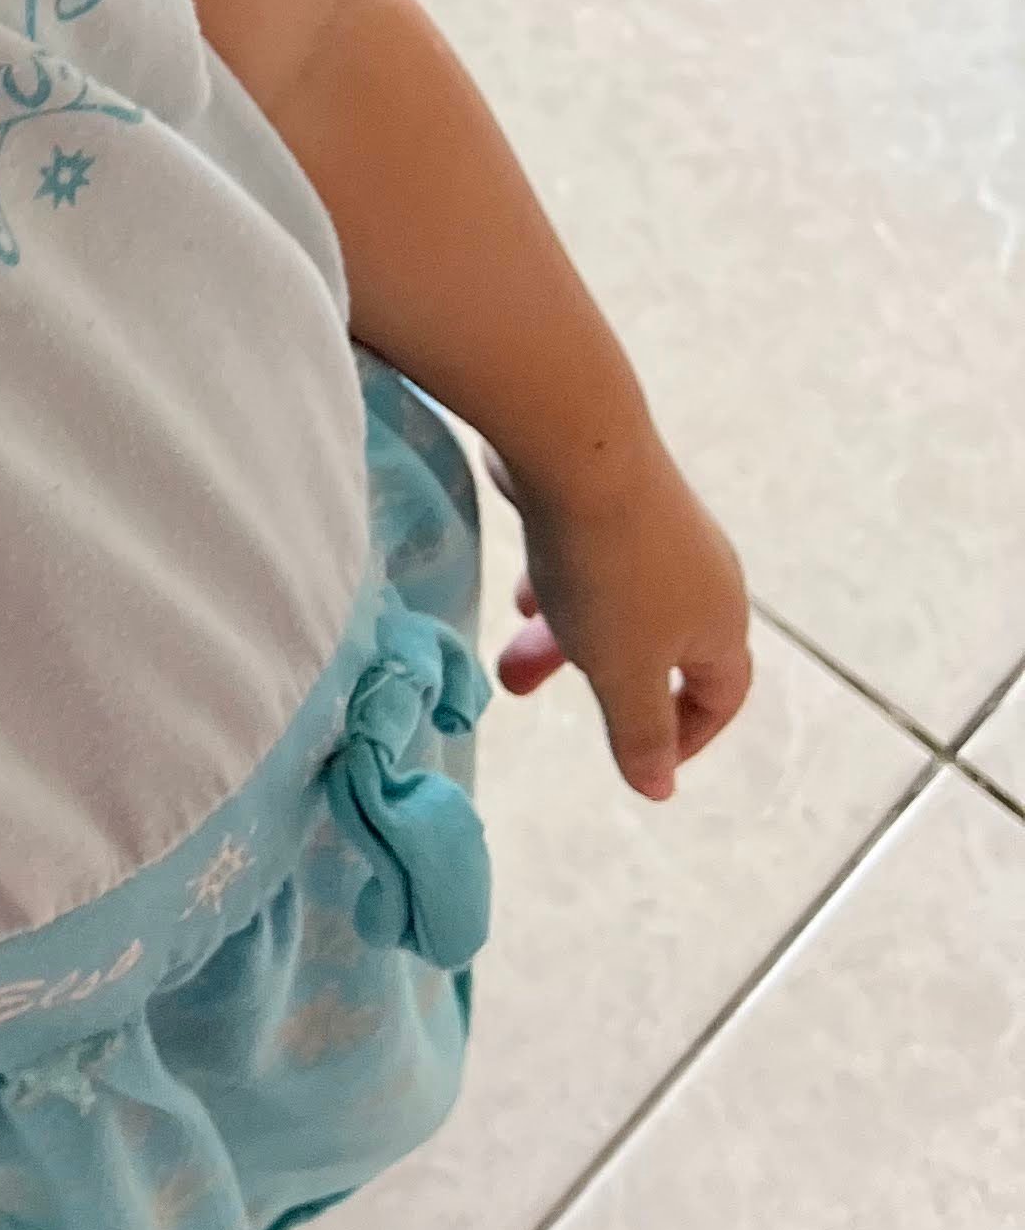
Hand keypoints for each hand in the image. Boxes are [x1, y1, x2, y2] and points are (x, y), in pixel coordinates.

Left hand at [495, 434, 752, 798]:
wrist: (577, 441)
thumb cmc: (607, 571)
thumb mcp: (622, 671)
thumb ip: (641, 733)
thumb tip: (659, 788)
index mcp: (720, 620)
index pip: (723, 691)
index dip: (688, 733)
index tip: (644, 756)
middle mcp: (701, 570)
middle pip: (654, 644)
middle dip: (592, 677)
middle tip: (523, 689)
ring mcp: (658, 524)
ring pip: (613, 598)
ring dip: (560, 631)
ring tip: (505, 654)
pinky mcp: (614, 488)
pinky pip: (593, 552)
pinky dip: (559, 578)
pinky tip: (522, 584)